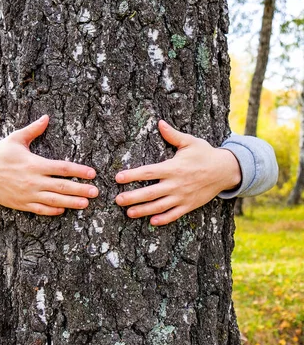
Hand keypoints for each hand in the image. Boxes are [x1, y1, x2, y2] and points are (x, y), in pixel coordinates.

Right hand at [0, 115, 98, 215]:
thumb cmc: (0, 153)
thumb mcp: (15, 138)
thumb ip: (33, 129)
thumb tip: (46, 117)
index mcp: (35, 164)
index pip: (62, 168)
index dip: (79, 171)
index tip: (92, 173)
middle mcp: (33, 180)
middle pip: (62, 186)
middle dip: (81, 189)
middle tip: (96, 192)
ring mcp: (27, 194)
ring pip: (54, 200)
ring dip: (71, 203)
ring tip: (86, 203)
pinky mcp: (21, 204)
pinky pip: (41, 209)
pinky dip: (53, 210)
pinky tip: (64, 210)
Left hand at [115, 120, 241, 225]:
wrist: (226, 170)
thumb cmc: (205, 154)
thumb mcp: (190, 142)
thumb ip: (173, 135)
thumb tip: (160, 123)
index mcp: (173, 168)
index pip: (148, 172)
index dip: (132, 175)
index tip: (118, 178)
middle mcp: (175, 184)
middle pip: (149, 193)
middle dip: (132, 197)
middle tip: (117, 200)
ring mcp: (182, 196)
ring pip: (159, 206)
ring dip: (143, 210)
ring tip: (129, 213)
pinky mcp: (189, 205)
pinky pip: (174, 214)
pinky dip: (163, 219)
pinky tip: (152, 221)